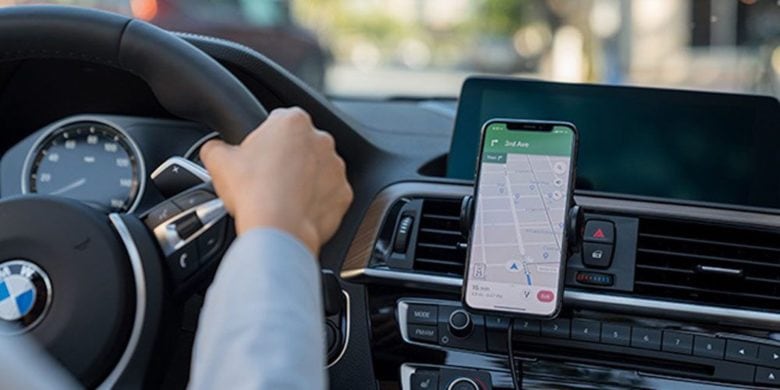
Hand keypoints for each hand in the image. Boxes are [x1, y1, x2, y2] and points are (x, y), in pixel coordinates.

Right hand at [200, 107, 352, 255]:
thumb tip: (213, 149)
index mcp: (292, 122)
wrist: (278, 229)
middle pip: (301, 145)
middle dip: (287, 159)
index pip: (277, 121)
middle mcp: (321, 140)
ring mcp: (336, 168)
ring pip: (318, 170)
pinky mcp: (343, 194)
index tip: (256, 157)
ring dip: (304, 180)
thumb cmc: (253, 192)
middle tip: (267, 179)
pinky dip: (317, 202)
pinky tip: (297, 211)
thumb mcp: (218, 161)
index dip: (264, 140)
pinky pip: (330, 195)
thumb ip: (215, 147)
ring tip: (281, 198)